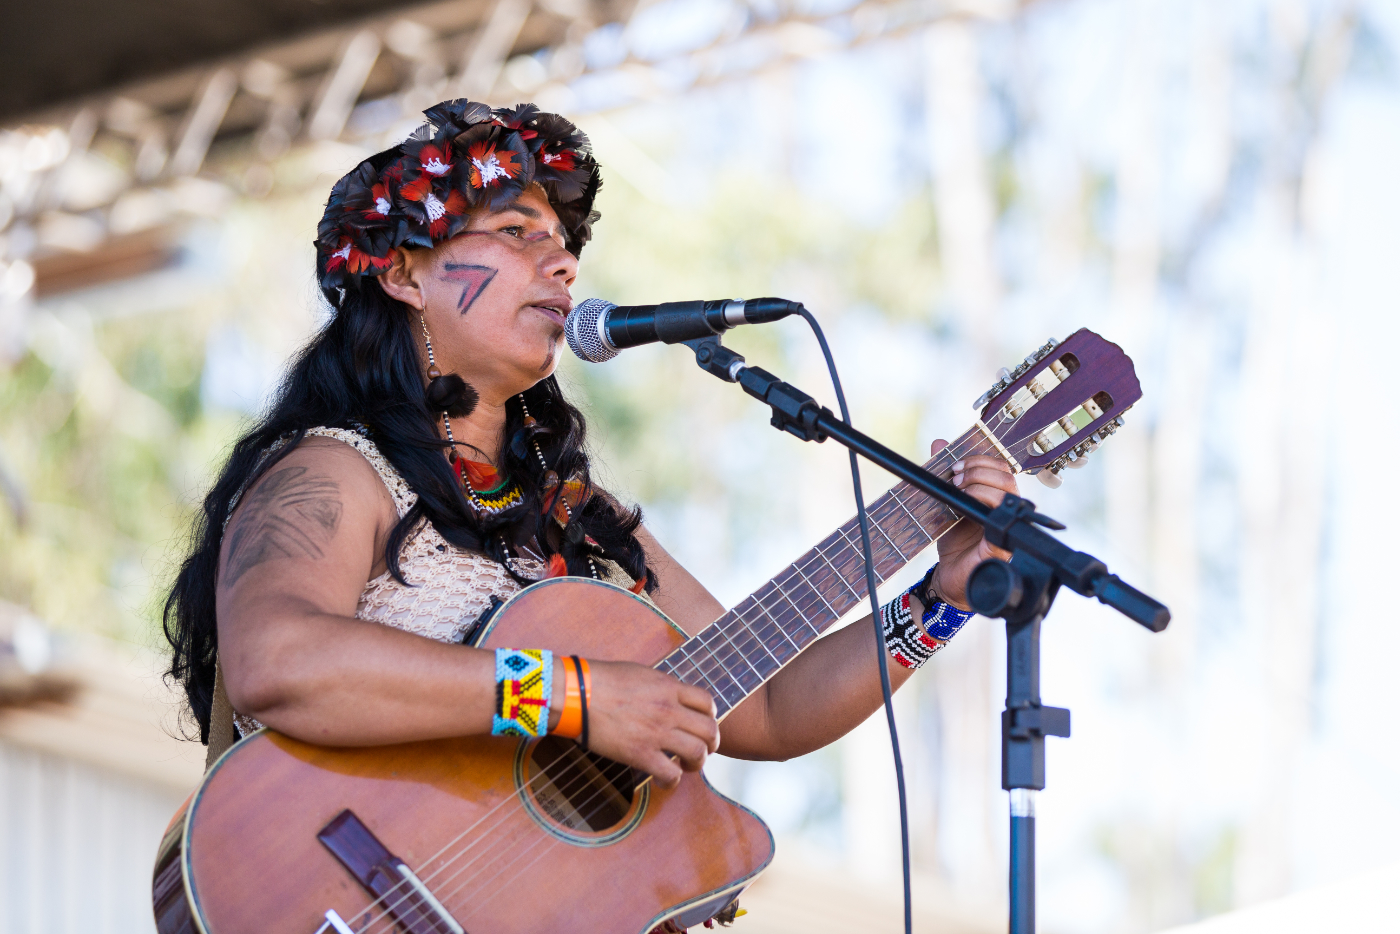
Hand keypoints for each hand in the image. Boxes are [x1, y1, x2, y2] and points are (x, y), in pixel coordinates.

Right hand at [583, 660, 719, 788]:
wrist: (576, 693)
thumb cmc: (601, 680)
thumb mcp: (640, 673)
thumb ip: (659, 687)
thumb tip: (667, 696)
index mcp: (669, 688)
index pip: (707, 702)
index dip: (710, 717)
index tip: (701, 725)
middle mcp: (669, 709)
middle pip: (710, 730)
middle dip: (710, 744)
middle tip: (701, 750)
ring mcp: (657, 732)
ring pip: (698, 753)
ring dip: (696, 764)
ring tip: (684, 766)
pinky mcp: (641, 754)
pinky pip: (671, 774)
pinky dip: (672, 781)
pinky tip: (663, 780)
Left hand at [928, 439, 1017, 609]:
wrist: (949, 578)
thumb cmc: (953, 542)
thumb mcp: (945, 502)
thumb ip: (946, 474)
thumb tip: (939, 443)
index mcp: (997, 497)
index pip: (1001, 468)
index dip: (979, 461)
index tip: (954, 466)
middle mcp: (1007, 511)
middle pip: (1007, 477)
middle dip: (978, 471)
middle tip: (954, 478)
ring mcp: (1007, 527)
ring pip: (1009, 494)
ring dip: (980, 485)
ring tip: (958, 490)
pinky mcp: (1001, 546)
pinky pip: (1002, 523)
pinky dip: (984, 507)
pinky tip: (965, 509)